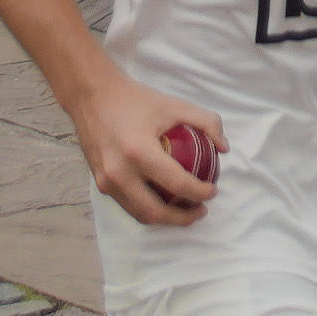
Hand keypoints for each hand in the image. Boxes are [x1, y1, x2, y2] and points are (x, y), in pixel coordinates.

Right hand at [60, 64, 225, 226]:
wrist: (92, 97)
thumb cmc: (135, 100)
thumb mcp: (174, 105)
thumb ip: (206, 122)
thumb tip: (224, 148)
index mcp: (139, 151)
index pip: (176, 184)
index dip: (199, 192)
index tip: (213, 190)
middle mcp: (119, 172)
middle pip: (155, 211)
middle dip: (183, 218)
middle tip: (201, 210)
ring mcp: (106, 182)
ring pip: (140, 214)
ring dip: (165, 218)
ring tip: (186, 210)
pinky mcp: (100, 184)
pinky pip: (128, 205)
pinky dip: (148, 209)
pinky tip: (164, 201)